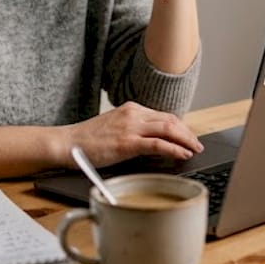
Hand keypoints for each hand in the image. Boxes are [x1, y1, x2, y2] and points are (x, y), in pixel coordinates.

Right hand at [58, 102, 203, 168]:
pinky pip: (158, 144)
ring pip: (168, 129)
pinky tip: (182, 155)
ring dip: (186, 140)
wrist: (67, 143)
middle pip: (170, 120)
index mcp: (131, 109)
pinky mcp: (127, 142)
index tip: (188, 137)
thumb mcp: (114, 127)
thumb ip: (133, 130)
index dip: (180, 127)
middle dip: (187, 133)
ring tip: (195, 150)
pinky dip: (174, 149)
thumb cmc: (87, 140)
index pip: (163, 116)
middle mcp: (133, 113)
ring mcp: (131, 127)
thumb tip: (153, 142)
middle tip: (197, 145)